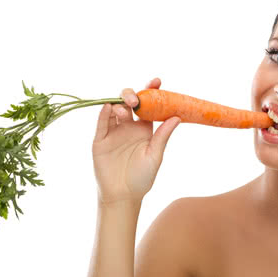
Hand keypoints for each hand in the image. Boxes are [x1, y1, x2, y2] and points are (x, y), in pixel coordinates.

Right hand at [92, 78, 180, 205]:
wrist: (123, 195)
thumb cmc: (142, 178)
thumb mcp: (155, 155)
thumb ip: (163, 136)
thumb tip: (177, 116)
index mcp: (144, 129)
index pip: (148, 106)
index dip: (151, 91)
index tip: (157, 81)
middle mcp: (128, 127)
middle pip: (128, 103)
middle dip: (132, 95)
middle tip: (137, 101)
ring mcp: (113, 132)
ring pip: (114, 109)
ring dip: (119, 104)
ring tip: (125, 110)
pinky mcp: (100, 140)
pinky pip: (101, 123)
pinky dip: (103, 113)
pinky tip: (108, 107)